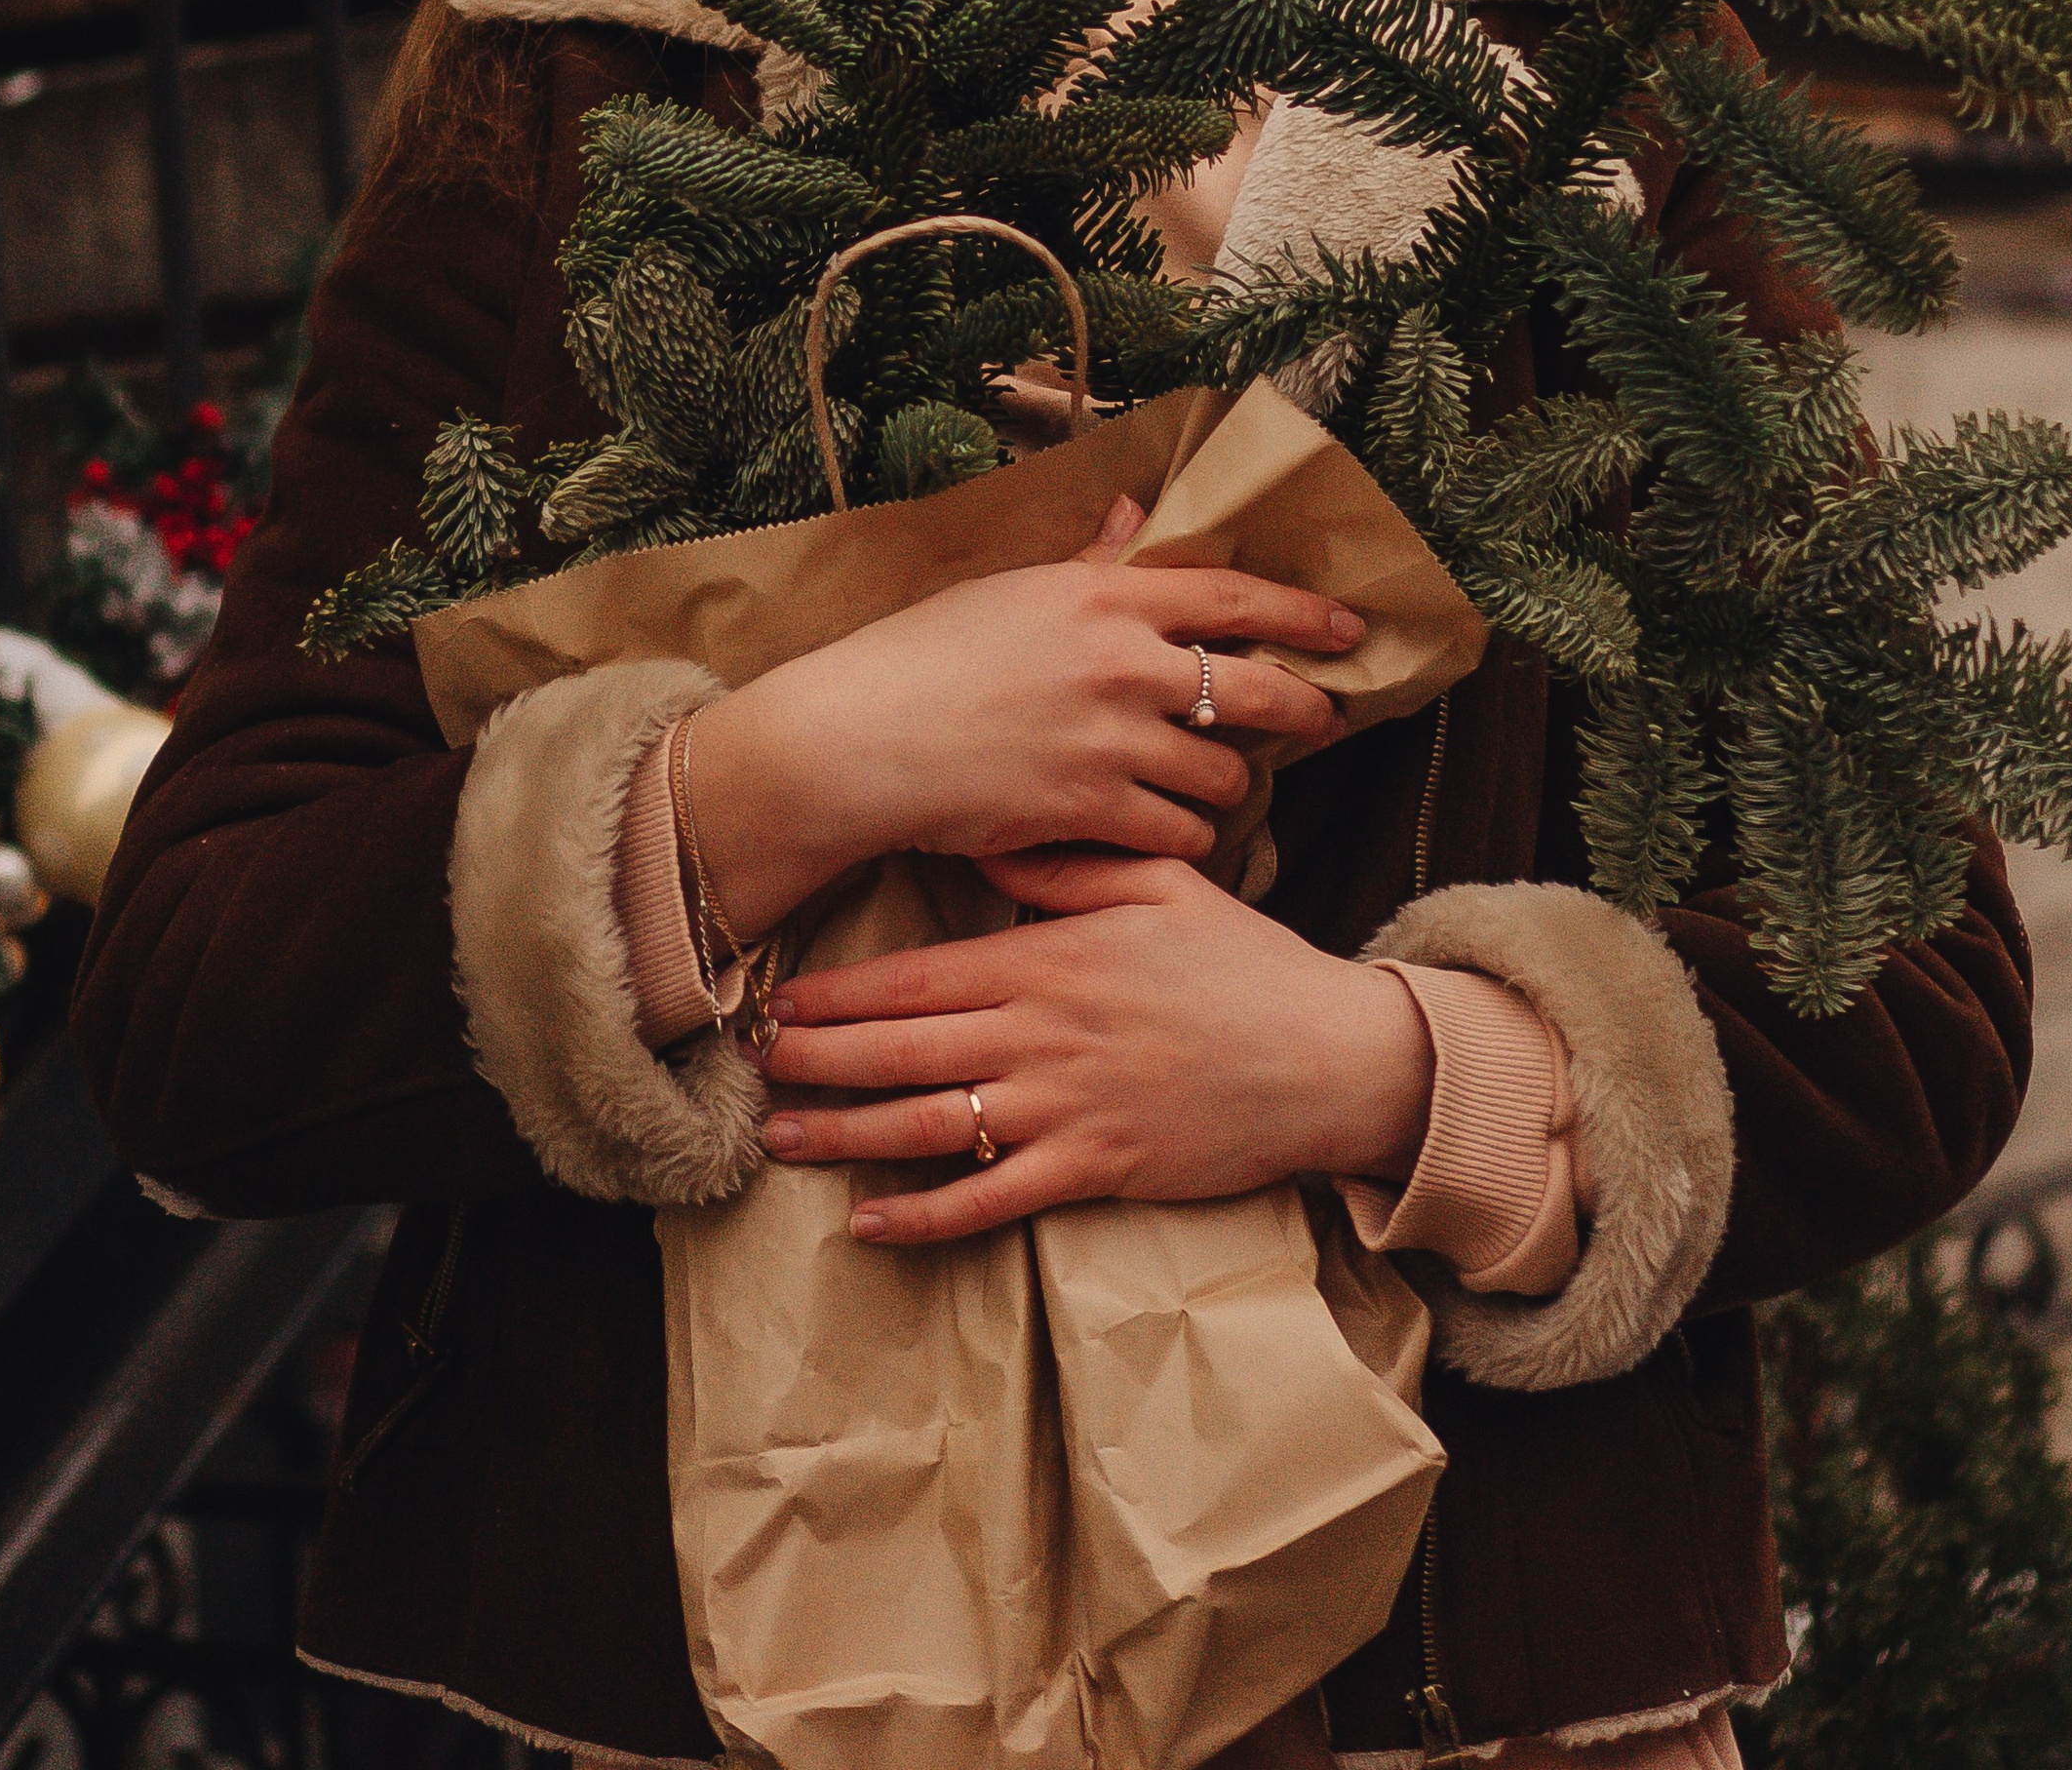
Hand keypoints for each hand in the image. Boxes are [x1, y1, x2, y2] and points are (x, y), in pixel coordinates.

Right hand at [682, 496, 1362, 942]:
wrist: (860, 740)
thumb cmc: (925, 655)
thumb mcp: (1012, 590)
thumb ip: (1091, 560)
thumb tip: (1137, 511)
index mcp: (1105, 597)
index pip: (1235, 599)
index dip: (1303, 613)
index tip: (1347, 627)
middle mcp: (1123, 664)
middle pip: (1255, 690)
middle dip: (1302, 710)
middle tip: (1321, 720)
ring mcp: (1111, 741)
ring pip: (1220, 774)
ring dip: (1227, 783)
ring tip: (1215, 783)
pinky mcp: (1091, 811)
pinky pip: (1177, 831)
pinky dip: (1183, 834)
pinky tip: (1169, 829)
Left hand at [757, 846, 1435, 1244]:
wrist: (1324, 1055)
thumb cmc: (1243, 965)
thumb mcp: (1162, 882)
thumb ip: (1072, 864)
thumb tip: (996, 849)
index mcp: (1049, 959)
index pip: (917, 978)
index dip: (837, 994)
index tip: (776, 1000)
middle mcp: (1041, 1034)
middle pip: (901, 1051)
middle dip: (814, 1058)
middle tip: (748, 1065)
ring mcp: (1063, 1108)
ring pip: (926, 1126)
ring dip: (843, 1134)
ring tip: (780, 1135)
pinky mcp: (1093, 1169)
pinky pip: (988, 1200)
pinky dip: (923, 1216)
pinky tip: (869, 1222)